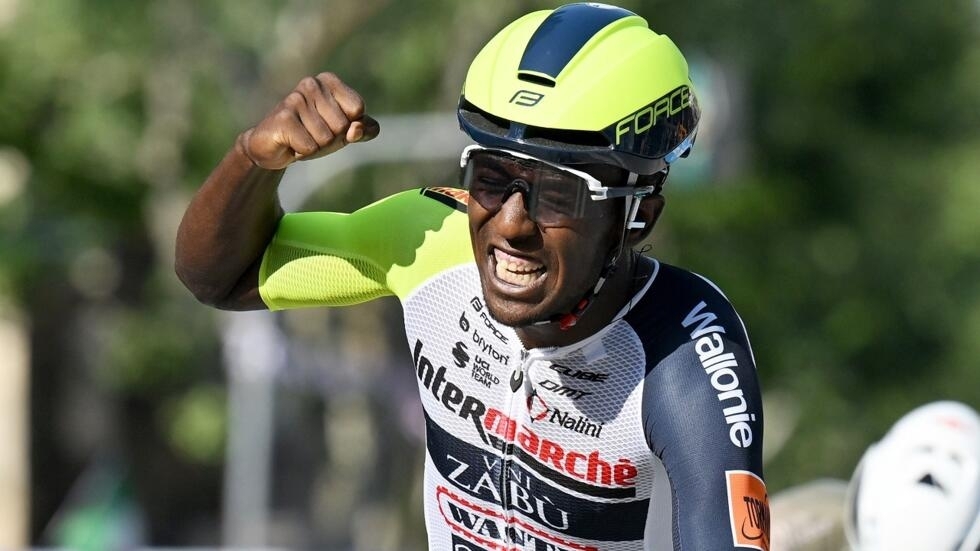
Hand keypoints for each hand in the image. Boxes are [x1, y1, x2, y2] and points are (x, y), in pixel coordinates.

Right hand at [240, 72, 379, 169]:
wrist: (271, 147)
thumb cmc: (312, 135)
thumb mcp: (344, 133)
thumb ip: (364, 130)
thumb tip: (357, 128)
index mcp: (328, 81)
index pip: (358, 109)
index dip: (349, 126)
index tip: (330, 125)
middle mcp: (311, 84)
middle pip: (342, 126)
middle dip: (332, 139)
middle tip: (312, 134)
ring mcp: (295, 99)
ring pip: (326, 139)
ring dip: (315, 147)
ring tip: (300, 138)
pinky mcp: (284, 118)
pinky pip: (310, 147)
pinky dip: (302, 152)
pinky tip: (290, 143)